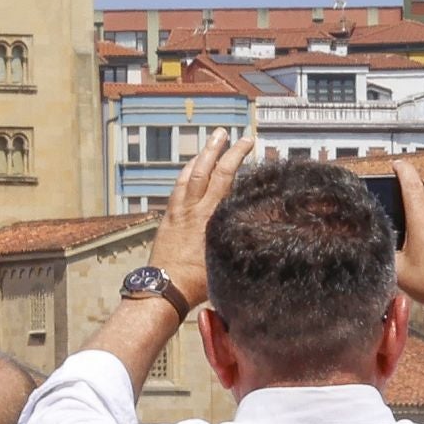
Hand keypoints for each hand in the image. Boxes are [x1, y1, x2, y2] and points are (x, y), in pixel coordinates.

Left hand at [148, 129, 254, 308]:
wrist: (164, 288)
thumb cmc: (198, 282)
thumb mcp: (226, 261)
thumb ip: (239, 242)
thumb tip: (259, 230)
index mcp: (211, 218)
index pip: (225, 178)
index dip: (236, 157)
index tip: (247, 143)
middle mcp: (193, 210)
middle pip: (206, 171)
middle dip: (218, 149)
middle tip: (227, 134)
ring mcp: (178, 213)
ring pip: (189, 176)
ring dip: (200, 157)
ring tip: (210, 143)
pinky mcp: (168, 219)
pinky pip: (177, 189)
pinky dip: (186, 175)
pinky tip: (190, 171)